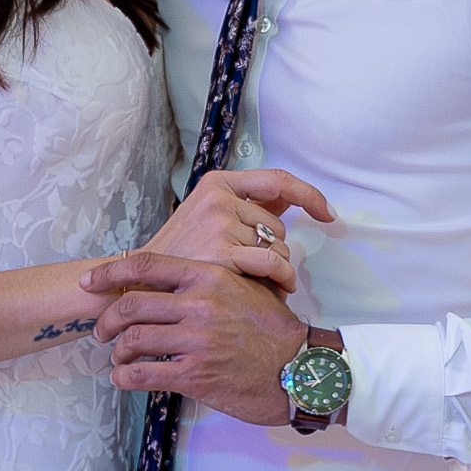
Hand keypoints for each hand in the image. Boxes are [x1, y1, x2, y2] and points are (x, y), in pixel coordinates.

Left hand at [78, 250, 309, 426]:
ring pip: (132, 340)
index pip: (146, 266)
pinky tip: (124, 379)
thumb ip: (212, 278)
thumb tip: (177, 274)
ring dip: (117, 352)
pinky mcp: (195, 375)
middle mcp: (199, 304)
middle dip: (107, 321)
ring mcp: (197, 340)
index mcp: (208, 276)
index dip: (109, 273)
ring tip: (119, 359)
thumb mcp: (247, 287)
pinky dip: (124, 378)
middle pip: (130, 305)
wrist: (301, 368)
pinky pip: (143, 374)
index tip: (88, 282)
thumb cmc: (273, 329)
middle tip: (103, 332)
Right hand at [145, 161, 332, 287]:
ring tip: (263, 281)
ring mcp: (219, 225)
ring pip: (278, 246)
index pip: (279, 181)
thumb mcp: (207, 217)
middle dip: (277, 249)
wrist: (143, 282)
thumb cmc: (181, 254)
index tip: (327, 212)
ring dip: (279, 268)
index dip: (310, 195)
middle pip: (279, 224)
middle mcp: (219, 199)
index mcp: (217, 183)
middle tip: (259, 269)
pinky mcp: (221, 253)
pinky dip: (282, 278)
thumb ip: (248, 207)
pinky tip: (279, 289)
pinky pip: (272, 264)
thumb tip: (292, 201)